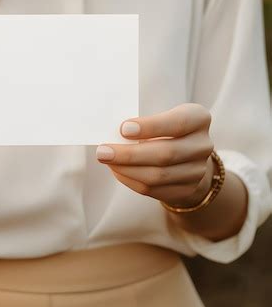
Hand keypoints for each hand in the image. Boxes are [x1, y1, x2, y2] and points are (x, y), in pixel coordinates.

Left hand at [96, 103, 214, 207]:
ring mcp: (198, 170)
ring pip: (158, 176)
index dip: (150, 127)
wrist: (188, 158)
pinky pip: (153, 189)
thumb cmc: (166, 130)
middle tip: (103, 152)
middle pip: (165, 154)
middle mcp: (202, 145)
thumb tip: (112, 134)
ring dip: (127, 170)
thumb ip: (143, 122)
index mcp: (198, 118)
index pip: (177, 123)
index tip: (123, 129)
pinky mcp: (187, 189)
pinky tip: (118, 171)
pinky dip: (131, 180)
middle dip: (130, 154)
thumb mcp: (162, 116)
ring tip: (108, 161)